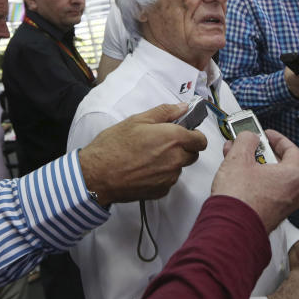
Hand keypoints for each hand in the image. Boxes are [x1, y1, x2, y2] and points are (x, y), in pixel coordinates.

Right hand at [79, 103, 206, 205]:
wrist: (97, 175)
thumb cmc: (114, 146)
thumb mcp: (137, 120)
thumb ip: (165, 112)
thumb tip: (182, 107)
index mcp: (173, 138)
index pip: (201, 140)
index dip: (194, 136)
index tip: (185, 133)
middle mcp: (176, 159)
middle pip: (193, 155)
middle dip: (184, 148)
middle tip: (164, 143)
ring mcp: (169, 177)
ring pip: (179, 168)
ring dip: (171, 162)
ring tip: (148, 157)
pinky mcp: (160, 191)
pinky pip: (168, 181)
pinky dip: (161, 175)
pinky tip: (144, 169)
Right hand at [212, 130, 298, 232]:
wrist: (231, 229)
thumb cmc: (240, 200)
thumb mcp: (239, 158)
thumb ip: (246, 140)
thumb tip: (249, 137)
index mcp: (294, 176)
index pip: (291, 149)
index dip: (277, 138)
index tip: (265, 134)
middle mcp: (294, 193)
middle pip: (280, 164)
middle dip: (260, 152)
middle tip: (247, 145)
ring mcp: (284, 206)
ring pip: (271, 179)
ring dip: (254, 166)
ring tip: (235, 158)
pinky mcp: (271, 215)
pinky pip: (267, 192)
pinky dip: (255, 181)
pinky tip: (237, 176)